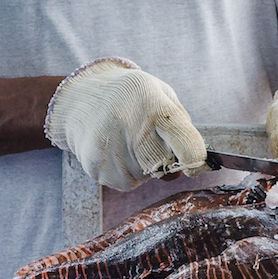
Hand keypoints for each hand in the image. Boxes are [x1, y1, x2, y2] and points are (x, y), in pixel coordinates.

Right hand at [45, 58, 206, 190]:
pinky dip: (126, 171)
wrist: (80, 98)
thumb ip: (182, 128)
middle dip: (165, 160)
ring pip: (145, 177)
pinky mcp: (97, 168)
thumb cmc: (130, 97)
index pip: (187, 145)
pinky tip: (115, 150)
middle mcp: (131, 128)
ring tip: (127, 140)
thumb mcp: (160, 95)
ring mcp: (111, 151)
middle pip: (166, 166)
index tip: (195, 162)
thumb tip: (187, 169)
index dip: (196, 159)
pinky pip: (126, 183)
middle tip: (150, 140)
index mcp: (154, 106)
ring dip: (143, 165)